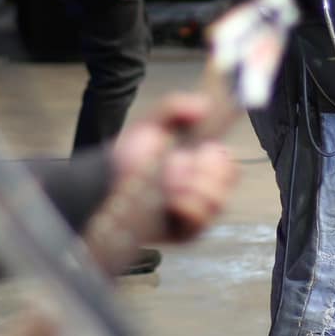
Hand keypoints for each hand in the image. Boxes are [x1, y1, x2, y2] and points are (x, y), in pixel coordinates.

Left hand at [109, 91, 237, 242]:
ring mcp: (197, 209)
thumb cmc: (128, 158)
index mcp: (199, 161)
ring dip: (197, 188)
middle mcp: (202, 185)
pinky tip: (172, 202)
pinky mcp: (187, 231)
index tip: (205, 150)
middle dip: (209, 170)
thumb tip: (204, 105)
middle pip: (230, 178)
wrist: (104, 186)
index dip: (221, 155)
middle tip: (182, 165)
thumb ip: (174, 107)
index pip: (228, 159)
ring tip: (172, 185)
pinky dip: (189, 208)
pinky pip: (202, 221)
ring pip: (221, 200)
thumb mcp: (150, 125)